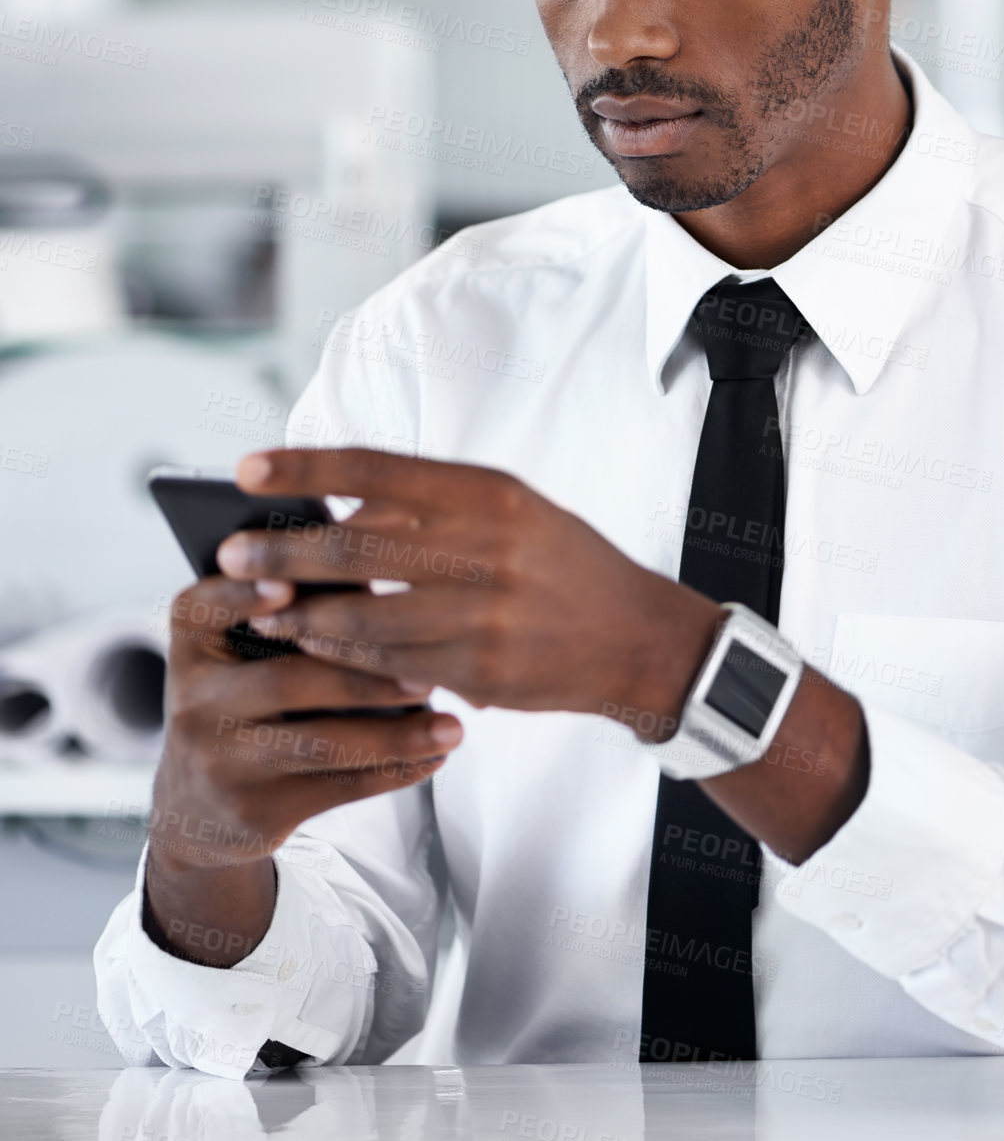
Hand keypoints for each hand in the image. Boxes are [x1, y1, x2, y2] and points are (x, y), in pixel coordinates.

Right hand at [144, 572, 461, 964]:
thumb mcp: (240, 647)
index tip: (287, 585)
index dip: (246, 596)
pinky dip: (391, 773)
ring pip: (320, 744)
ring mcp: (219, 760)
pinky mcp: (253, 809)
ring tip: (449, 727)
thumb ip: (295, 610)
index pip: (210, 607)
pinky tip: (430, 758)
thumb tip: (379, 575)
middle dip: (367, 677)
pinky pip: (335, 790)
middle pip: (288, 681)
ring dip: (395, 736)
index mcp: (193, 639)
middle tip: (429, 676)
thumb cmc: (242, 700)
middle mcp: (193, 699)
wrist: (197, 804)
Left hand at [218, 447, 722, 730]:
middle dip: (280, 552)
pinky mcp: (480, 672)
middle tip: (230, 553)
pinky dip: (343, 657)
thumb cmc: (559, 562)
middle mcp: (487, 549)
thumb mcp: (509, 510)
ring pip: (363, 617)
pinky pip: (390, 666)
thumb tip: (336, 512)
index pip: (378, 470)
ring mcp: (483, 616)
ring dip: (300, 615)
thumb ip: (432, 506)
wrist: (635, 636)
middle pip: (356, 548)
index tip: (245, 468)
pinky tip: (314, 648)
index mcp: (489, 493)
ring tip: (260, 609)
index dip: (305, 468)